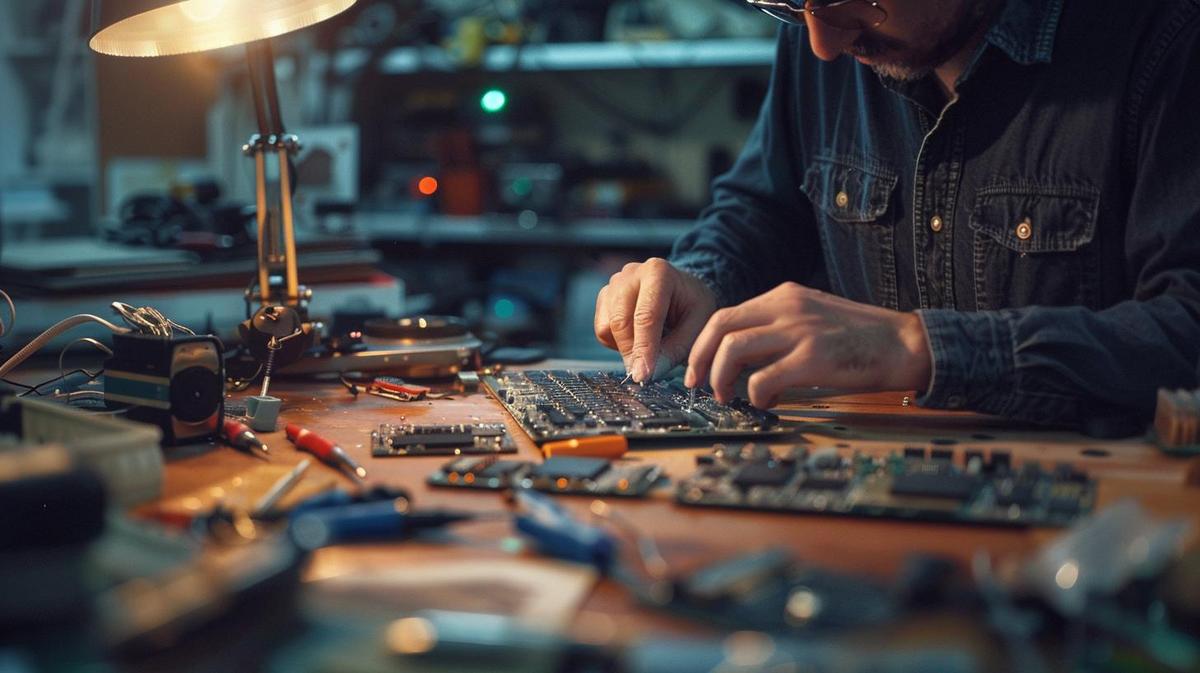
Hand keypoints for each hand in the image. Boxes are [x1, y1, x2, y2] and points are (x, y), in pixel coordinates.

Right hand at [594, 258, 717, 381]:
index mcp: (658, 273)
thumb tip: (650, 372)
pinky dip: (617, 342)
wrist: (684, 290)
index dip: (644, 349)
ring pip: (608, 326)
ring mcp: (615, 283)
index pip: (646, 316)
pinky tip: (637, 338)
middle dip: (631, 352)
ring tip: (650, 347)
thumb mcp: (698, 326)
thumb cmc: (693, 306)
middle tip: (644, 374)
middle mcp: (631, 273)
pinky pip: (602, 329)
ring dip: (625, 347)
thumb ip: (676, 349)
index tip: (643, 375)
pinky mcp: (605, 296)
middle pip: (621, 320)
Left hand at [684, 282, 931, 407]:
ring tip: (727, 397)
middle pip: (719, 328)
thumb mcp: (812, 316)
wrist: (904, 343)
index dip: (703, 345)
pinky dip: (754, 395)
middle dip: (700, 360)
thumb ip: (778, 328)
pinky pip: (762, 378)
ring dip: (720, 378)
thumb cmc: (860, 337)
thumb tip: (743, 359)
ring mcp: (799, 331)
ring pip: (732, 349)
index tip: (698, 369)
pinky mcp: (813, 359)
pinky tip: (765, 402)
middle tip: (700, 386)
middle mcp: (786, 307)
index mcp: (784, 296)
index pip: (725, 315)